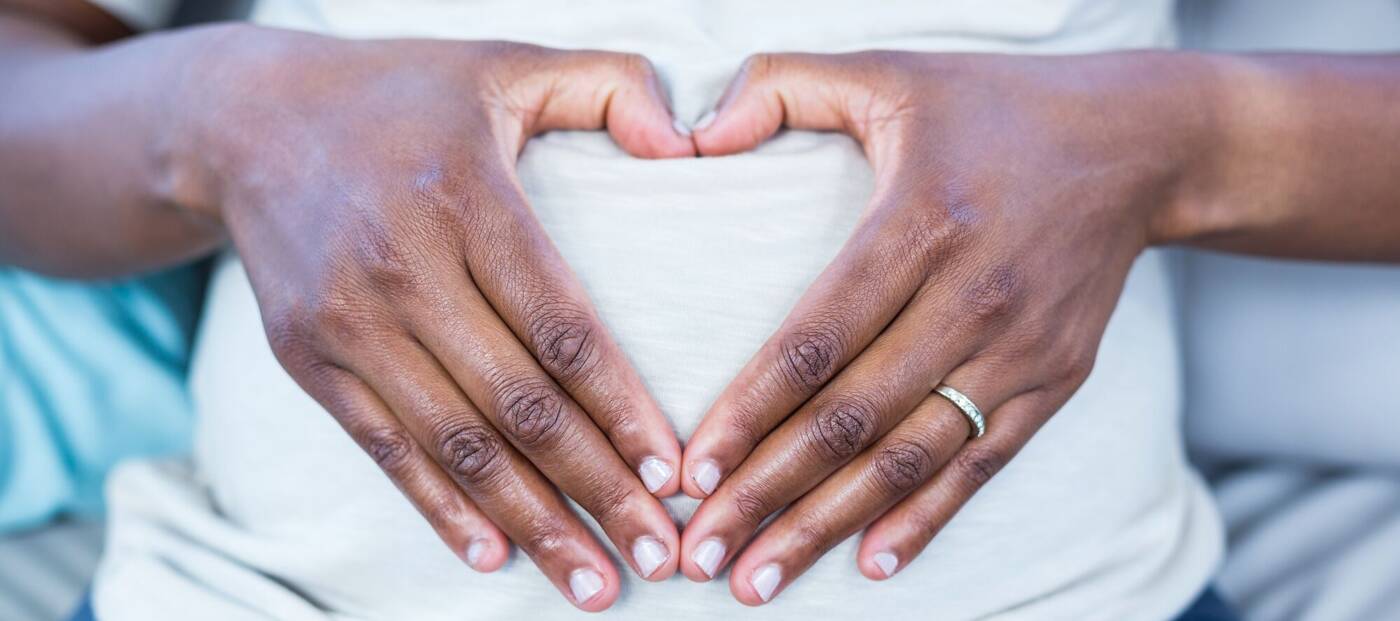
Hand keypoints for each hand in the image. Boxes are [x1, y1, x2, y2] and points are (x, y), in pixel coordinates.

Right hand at [176, 28, 694, 610]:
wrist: (246, 121)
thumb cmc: (404, 95)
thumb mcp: (508, 62)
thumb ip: (612, 85)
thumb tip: (685, 144)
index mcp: (467, 199)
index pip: (563, 329)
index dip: (623, 410)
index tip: (676, 474)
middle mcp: (402, 267)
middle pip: (518, 405)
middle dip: (597, 491)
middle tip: (662, 555)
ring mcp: (346, 320)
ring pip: (456, 444)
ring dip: (531, 524)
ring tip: (595, 584)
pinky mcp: (306, 357)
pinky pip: (384, 448)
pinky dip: (439, 508)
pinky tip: (494, 554)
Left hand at [678, 51, 1216, 602]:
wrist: (1139, 145)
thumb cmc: (992, 108)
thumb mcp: (889, 72)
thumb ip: (783, 86)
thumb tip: (695, 132)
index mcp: (919, 225)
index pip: (815, 340)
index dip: (748, 413)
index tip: (691, 470)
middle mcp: (970, 299)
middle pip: (850, 419)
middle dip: (767, 495)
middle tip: (698, 554)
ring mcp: (1018, 350)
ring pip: (907, 458)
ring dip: (827, 527)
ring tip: (756, 581)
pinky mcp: (1053, 381)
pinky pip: (980, 465)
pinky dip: (926, 520)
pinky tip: (870, 565)